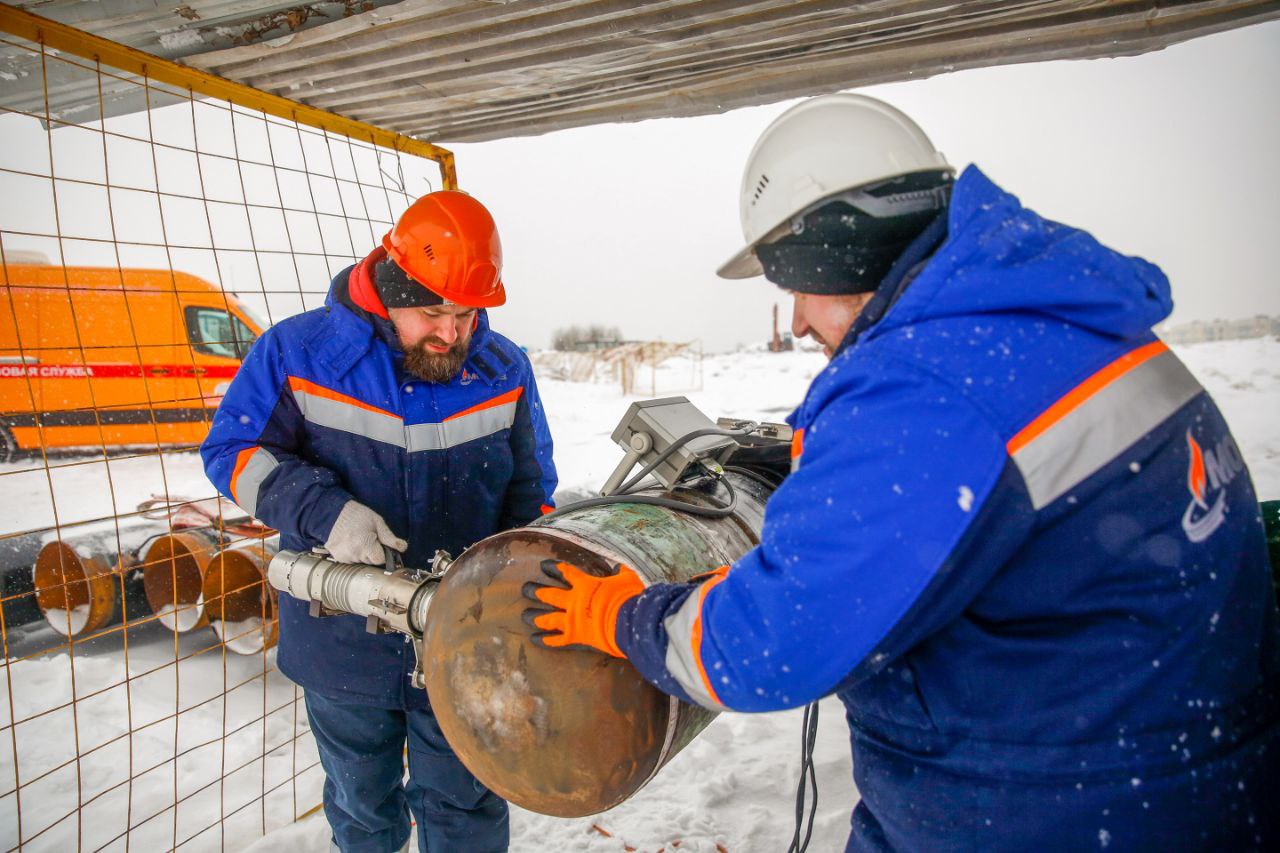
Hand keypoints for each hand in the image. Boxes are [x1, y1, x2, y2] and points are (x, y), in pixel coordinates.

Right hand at [323, 500, 407, 563]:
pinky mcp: (336, 557)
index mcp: (365, 545)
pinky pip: (350, 560)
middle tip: (366, 537)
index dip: (381, 551)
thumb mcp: (377, 522)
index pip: (380, 560)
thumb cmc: (357, 515)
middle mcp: (353, 553)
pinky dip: (352, 554)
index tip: (377, 542)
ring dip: (361, 553)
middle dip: (371, 552)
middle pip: (370, 561)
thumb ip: (390, 538)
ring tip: (356, 538)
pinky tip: (349, 542)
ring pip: (360, 561)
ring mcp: (343, 557)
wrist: (333, 512)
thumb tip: (403, 548)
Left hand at [522, 560, 643, 657]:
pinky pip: (556, 640)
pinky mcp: (575, 637)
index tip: (543, 565)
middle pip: (549, 595)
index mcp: (586, 585)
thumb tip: (618, 566)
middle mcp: (574, 601)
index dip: (553, 568)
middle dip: (536, 592)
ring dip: (535, 616)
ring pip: (548, 618)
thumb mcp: (627, 578)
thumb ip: (620, 572)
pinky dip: (545, 640)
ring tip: (524, 615)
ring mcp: (572, 620)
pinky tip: (534, 639)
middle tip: (525, 589)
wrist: (629, 622)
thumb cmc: (629, 598)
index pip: (565, 572)